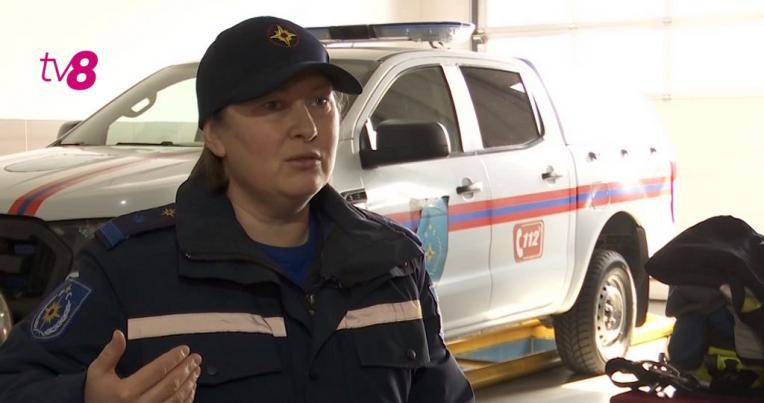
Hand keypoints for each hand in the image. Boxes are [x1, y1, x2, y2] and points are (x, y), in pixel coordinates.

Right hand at [85, 330, 201, 402]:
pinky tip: (191, 388)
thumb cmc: (97, 395)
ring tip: (196, 370)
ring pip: (176, 398)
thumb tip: (119, 333)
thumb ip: (109, 354)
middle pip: (170, 384)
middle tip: (197, 358)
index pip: (157, 370)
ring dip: (189, 383)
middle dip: (186, 369)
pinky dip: (186, 399)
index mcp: (127, 391)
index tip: (185, 349)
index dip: (173, 358)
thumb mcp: (97, 374)